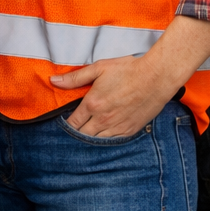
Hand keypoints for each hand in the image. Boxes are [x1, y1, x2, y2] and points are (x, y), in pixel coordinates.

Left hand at [51, 54, 177, 137]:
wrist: (156, 78)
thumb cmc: (128, 70)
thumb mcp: (99, 68)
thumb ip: (75, 78)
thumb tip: (53, 81)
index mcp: (93, 104)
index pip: (72, 122)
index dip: (66, 123)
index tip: (64, 122)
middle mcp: (103, 119)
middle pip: (83, 135)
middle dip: (76, 133)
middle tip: (74, 129)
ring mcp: (117, 127)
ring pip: (97, 141)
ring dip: (90, 138)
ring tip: (87, 133)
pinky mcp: (130, 130)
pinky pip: (113, 141)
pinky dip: (106, 140)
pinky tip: (103, 135)